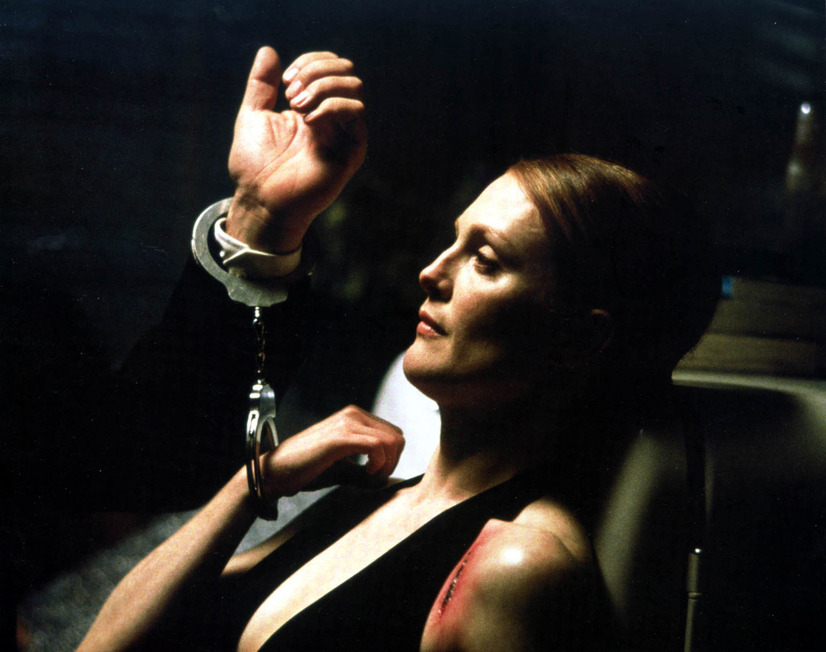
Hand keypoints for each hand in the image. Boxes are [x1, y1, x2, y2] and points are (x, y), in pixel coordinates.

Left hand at [226, 47, 366, 252]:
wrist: (260, 200)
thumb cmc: (255, 165)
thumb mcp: (253, 114)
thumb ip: (260, 84)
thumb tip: (268, 51)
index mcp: (311, 108)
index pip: (328, 67)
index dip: (310, 61)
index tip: (284, 80)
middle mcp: (331, 119)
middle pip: (345, 71)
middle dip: (316, 70)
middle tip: (290, 92)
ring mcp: (343, 134)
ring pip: (354, 87)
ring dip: (323, 86)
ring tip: (296, 106)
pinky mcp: (351, 151)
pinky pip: (355, 112)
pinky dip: (330, 105)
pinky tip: (307, 121)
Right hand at [261, 406, 403, 496]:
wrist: (276, 471)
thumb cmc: (306, 469)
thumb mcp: (343, 468)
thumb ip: (365, 470)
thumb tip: (386, 480)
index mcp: (354, 417)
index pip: (393, 433)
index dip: (392, 458)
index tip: (376, 475)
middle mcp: (353, 414)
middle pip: (397, 437)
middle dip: (392, 462)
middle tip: (374, 478)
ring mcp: (347, 422)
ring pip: (391, 440)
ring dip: (387, 465)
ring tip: (369, 477)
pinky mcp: (341, 436)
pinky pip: (378, 447)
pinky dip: (379, 464)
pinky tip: (366, 473)